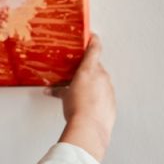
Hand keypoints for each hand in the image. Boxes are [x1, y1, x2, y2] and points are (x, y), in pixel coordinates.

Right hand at [45, 34, 115, 161]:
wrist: (90, 127)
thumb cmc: (77, 109)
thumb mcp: (64, 97)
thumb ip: (58, 91)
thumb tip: (50, 91)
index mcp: (89, 70)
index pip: (94, 48)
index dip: (93, 40)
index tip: (92, 36)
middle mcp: (102, 76)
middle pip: (96, 66)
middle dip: (88, 69)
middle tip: (78, 74)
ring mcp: (109, 88)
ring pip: (101, 80)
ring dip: (93, 84)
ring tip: (82, 93)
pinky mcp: (112, 100)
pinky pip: (105, 93)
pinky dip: (99, 96)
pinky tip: (90, 103)